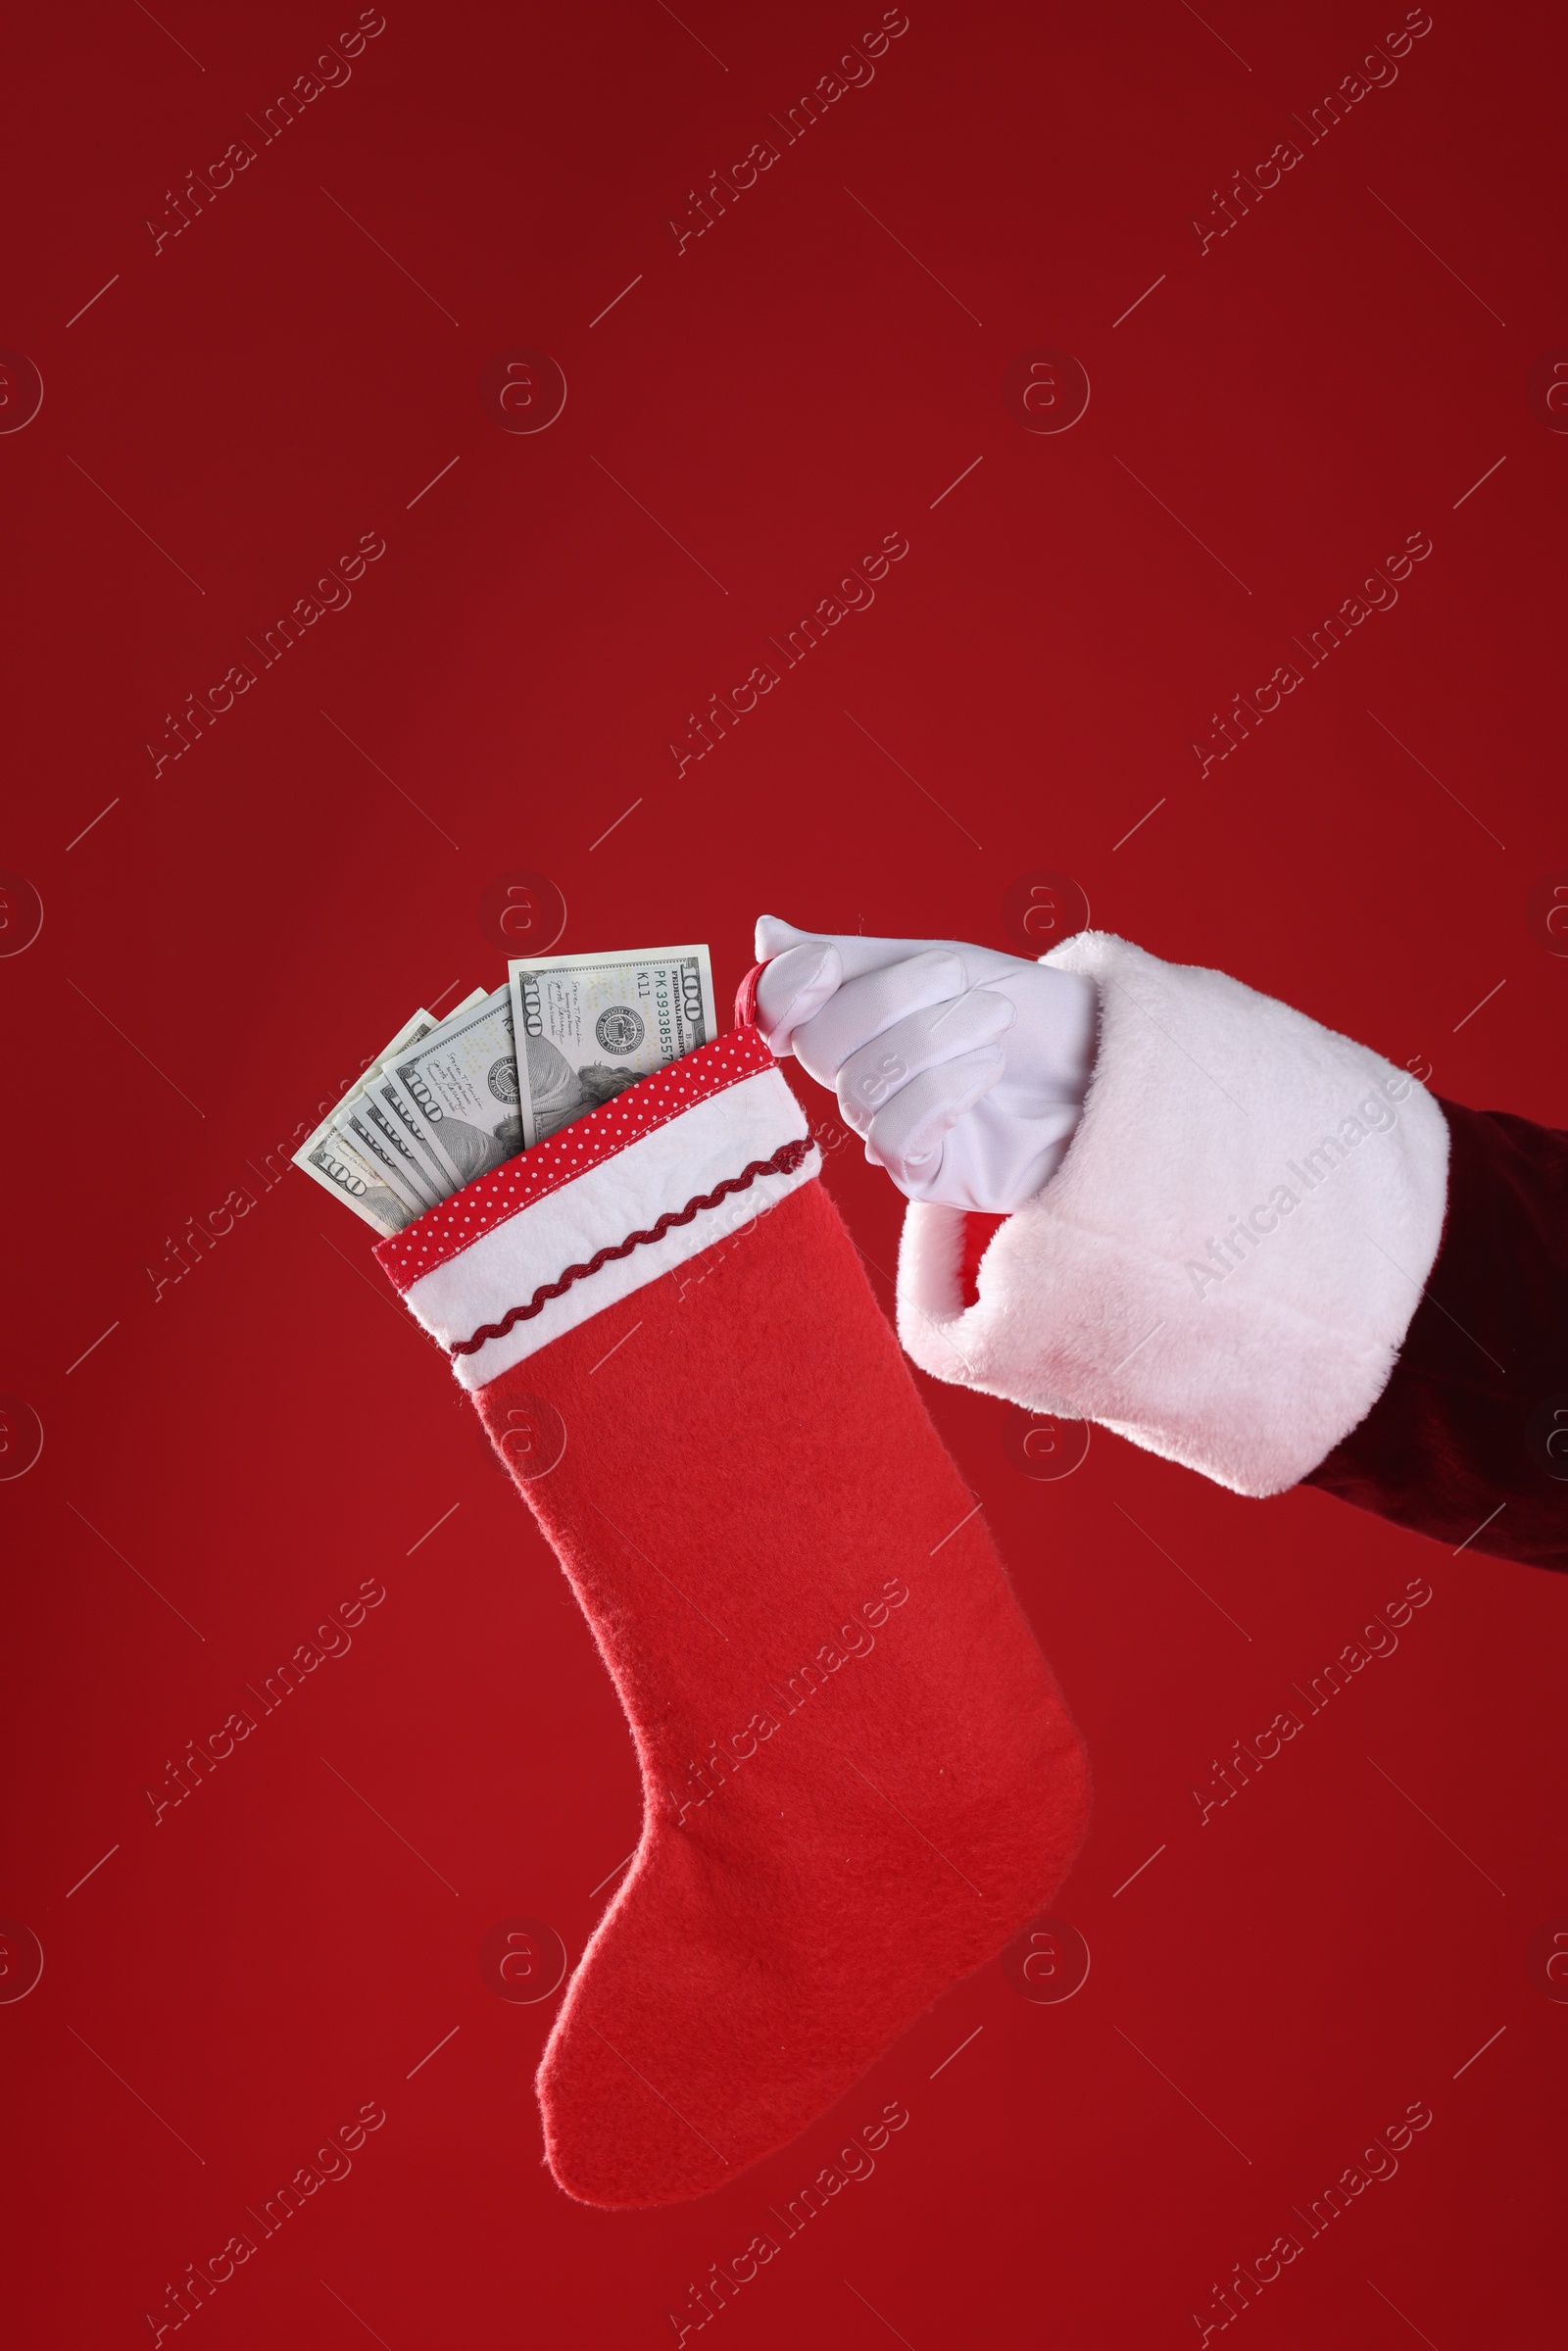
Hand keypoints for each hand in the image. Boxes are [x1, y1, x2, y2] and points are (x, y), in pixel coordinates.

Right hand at [753, 916, 1097, 1212]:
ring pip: (860, 1091)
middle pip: (821, 1047)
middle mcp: (860, 1076)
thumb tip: (765, 934)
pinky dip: (939, 1096)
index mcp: (854, 1020)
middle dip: (893, 1003)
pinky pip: (894, 1140)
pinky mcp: (924, 1174)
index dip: (784, 992)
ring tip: (993, 1023)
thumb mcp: (945, 963)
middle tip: (963, 983)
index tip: (823, 964)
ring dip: (932, 1045)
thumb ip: (853, 957)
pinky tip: (986, 1073)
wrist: (1107, 1060)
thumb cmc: (1030, 1012)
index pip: (777, 1013)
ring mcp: (889, 1128)